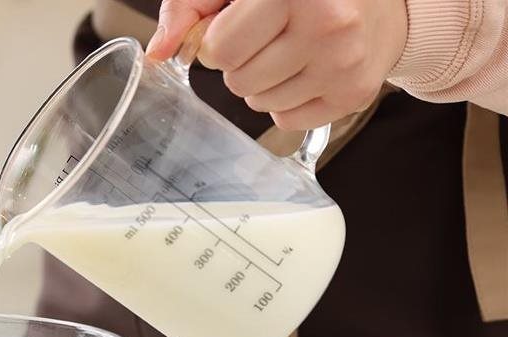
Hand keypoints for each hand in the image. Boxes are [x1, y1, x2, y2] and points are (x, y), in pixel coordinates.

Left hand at [147, 0, 407, 129]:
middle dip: (240, 63)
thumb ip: (189, 7)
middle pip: (237, 82)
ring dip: (262, 84)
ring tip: (289, 53)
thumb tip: (157, 53)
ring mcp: (343, 62)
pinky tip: (306, 72)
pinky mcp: (354, 93)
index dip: (218, 41)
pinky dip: (288, 103)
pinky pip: (287, 122)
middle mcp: (326, 24)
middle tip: (267, 39)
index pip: (219, 50)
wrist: (382, 1)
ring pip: (259, 105)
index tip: (238, 26)